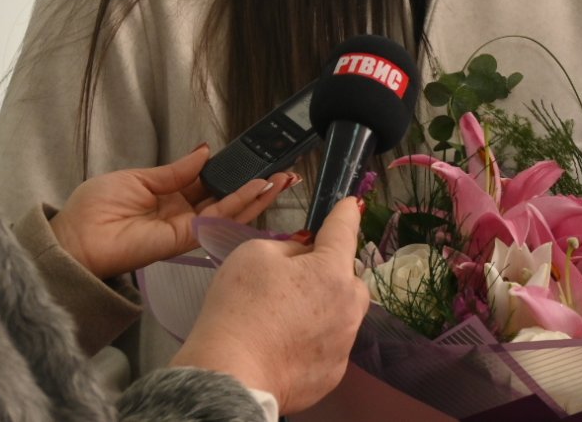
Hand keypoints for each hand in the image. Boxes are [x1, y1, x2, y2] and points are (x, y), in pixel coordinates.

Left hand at [50, 145, 297, 278]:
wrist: (75, 239)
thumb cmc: (94, 209)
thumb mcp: (139, 178)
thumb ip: (176, 170)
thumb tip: (205, 151)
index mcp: (170, 196)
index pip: (211, 182)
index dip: (234, 171)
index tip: (255, 158)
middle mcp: (183, 213)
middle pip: (228, 197)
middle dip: (256, 184)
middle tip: (283, 169)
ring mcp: (186, 228)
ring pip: (231, 211)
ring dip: (258, 194)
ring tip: (282, 178)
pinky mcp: (185, 239)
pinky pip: (218, 220)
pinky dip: (241, 204)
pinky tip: (258, 189)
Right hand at [170, 197, 370, 413]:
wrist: (231, 376)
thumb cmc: (239, 309)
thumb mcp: (254, 255)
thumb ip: (288, 249)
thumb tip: (303, 257)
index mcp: (333, 271)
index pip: (344, 231)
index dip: (346, 214)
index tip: (350, 206)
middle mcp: (350, 306)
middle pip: (347, 278)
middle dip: (328, 274)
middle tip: (293, 283)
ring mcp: (344, 342)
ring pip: (340, 314)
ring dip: (322, 310)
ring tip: (284, 322)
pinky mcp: (333, 372)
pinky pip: (328, 346)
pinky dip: (313, 342)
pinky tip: (285, 348)